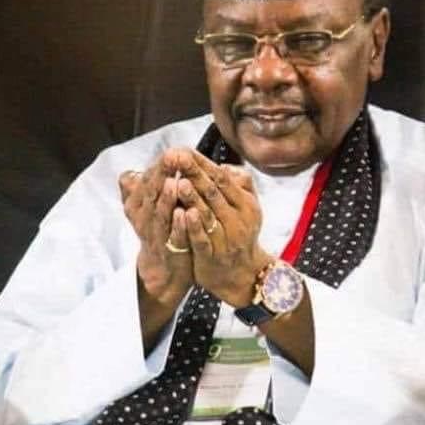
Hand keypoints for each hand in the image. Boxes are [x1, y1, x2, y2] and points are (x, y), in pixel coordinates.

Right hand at [119, 151, 194, 304]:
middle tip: (172, 157)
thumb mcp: (145, 210)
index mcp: (137, 206)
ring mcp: (157, 236)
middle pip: (151, 194)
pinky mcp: (170, 252)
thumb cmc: (158, 232)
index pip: (147, 181)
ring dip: (167, 199)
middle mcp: (144, 219)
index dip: (158, 167)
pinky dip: (178, 226)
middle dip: (162, 175)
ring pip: (161, 215)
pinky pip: (173, 238)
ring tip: (176, 182)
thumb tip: (127, 174)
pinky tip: (186, 214)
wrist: (164, 272)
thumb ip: (138, 190)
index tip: (172, 150)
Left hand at [172, 150, 271, 306]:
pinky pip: (202, 239)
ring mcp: (226, 238)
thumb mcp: (248, 207)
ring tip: (178, 182)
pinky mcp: (213, 256)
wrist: (242, 274)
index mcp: (246, 204)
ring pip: (207, 215)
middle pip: (213, 192)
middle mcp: (238, 219)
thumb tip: (223, 166)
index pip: (222, 178)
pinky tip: (183, 213)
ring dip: (192, 198)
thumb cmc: (240, 233)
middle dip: (194, 174)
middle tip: (176, 158)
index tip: (184, 150)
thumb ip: (239, 184)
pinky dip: (193, 226)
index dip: (202, 164)